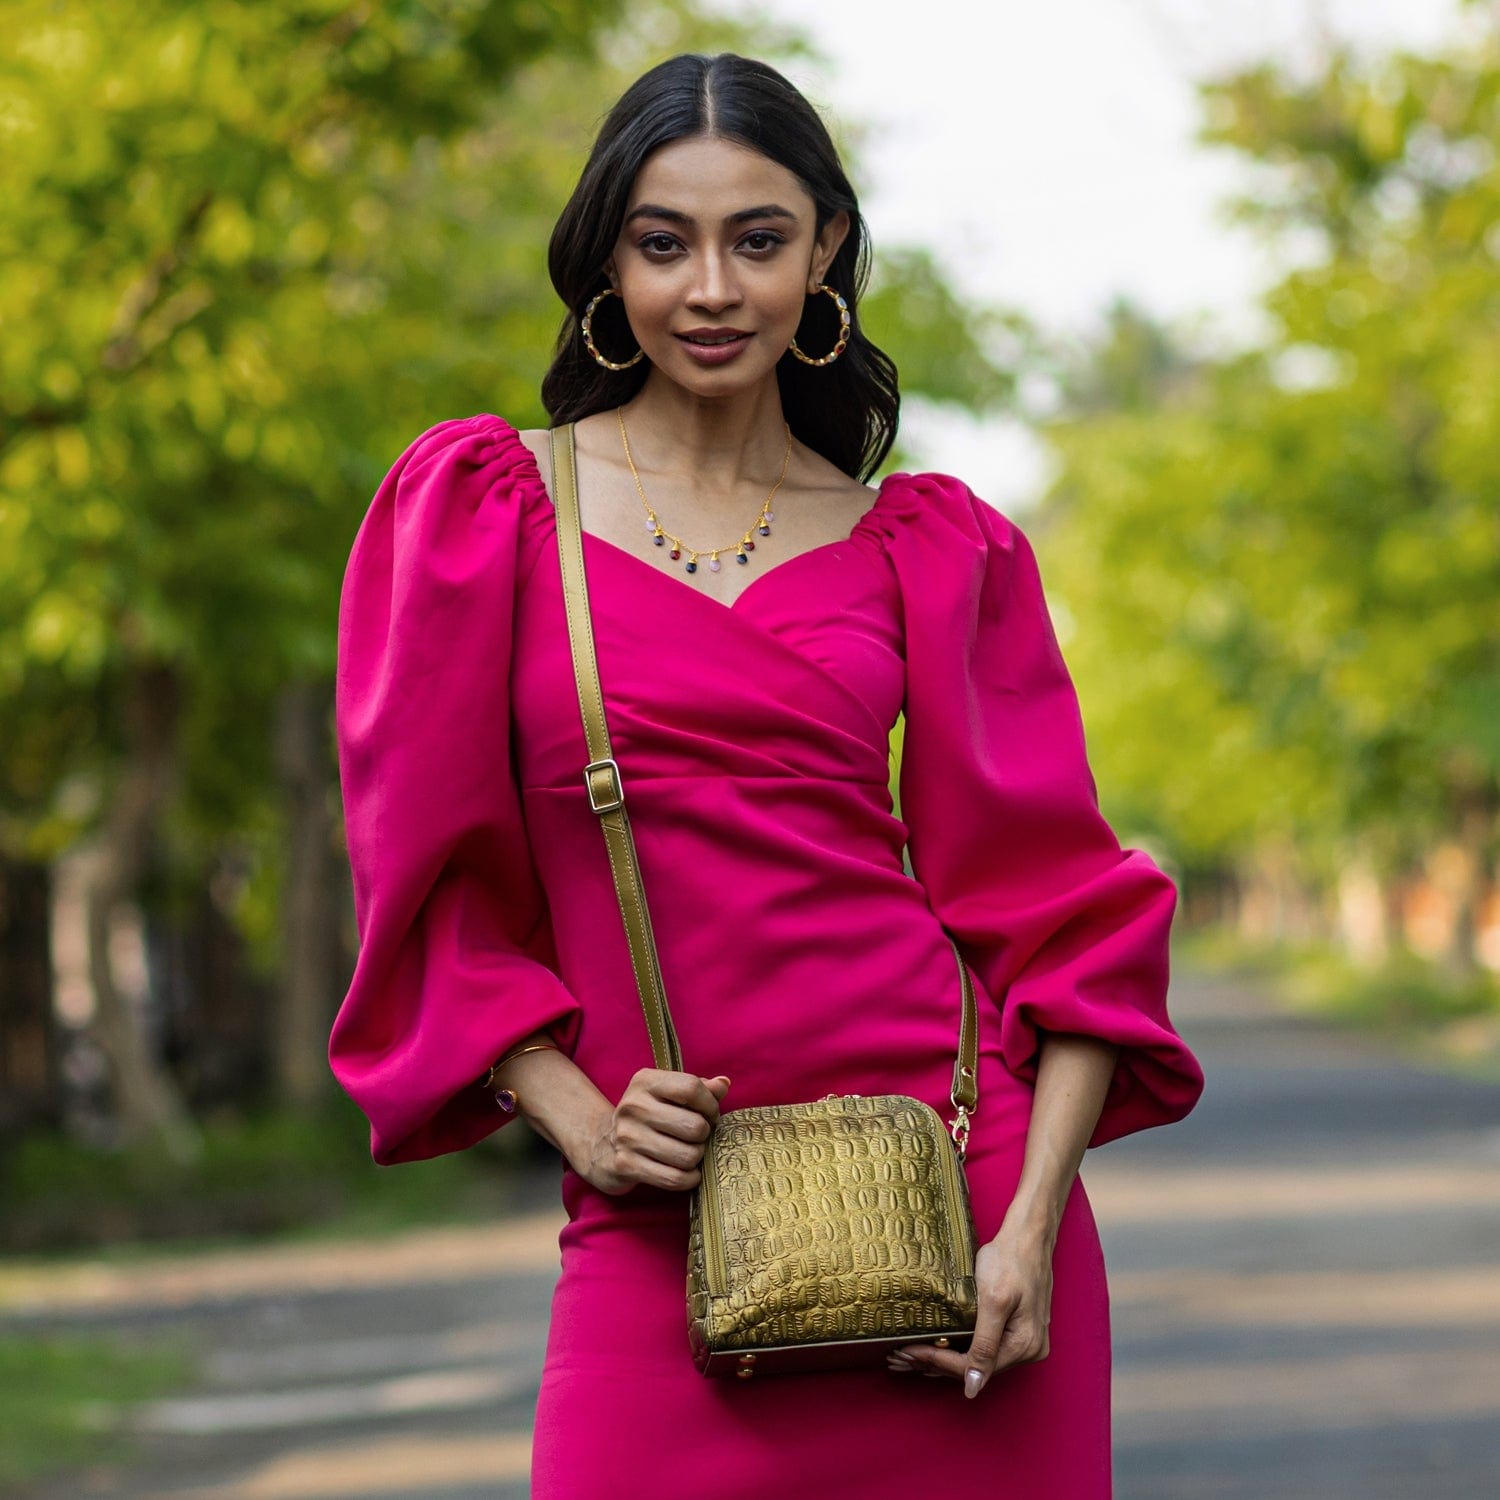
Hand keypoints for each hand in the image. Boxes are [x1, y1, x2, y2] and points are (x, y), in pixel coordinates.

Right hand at [577, 1069, 730, 1195]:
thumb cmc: (647, 1117)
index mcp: (646, 1082)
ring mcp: (628, 1137)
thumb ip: (698, 1088)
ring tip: (691, 1153)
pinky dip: (689, 1179)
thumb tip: (723, 1084)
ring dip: (697, 1158)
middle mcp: (634, 1106)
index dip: (710, 1104)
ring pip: (687, 1156)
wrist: (601, 1144)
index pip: (691, 1088)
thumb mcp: (667, 1094)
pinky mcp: (626, 1165)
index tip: (711, 1114)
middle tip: (699, 1137)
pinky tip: (688, 1173)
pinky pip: (674, 1178)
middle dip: (705, 1135)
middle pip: (694, 1126)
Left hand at [886, 1216, 1053, 1396]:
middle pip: (973, 1367)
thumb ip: (984, 1346)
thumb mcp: (994, 1301)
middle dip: (935, 1362)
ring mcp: (1024, 1341)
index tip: (907, 1352)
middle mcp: (1028, 1351)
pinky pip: (984, 1347)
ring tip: (910, 1355)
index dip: (936, 1361)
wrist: (1028, 1236)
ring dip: (944, 1358)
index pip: (971, 1367)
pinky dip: (959, 1347)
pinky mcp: (1016, 1331)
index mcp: (1024, 1347)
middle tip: (900, 1356)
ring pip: (976, 1359)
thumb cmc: (1010, 1261)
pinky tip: (937, 1346)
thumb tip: (974, 1389)